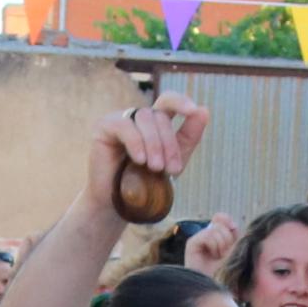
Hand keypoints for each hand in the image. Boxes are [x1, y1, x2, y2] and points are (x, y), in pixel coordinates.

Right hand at [88, 93, 208, 212]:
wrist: (119, 205)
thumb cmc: (146, 184)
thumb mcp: (174, 160)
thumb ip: (189, 136)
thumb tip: (204, 110)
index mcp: (156, 122)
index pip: (168, 101)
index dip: (180, 101)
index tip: (193, 110)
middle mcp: (138, 117)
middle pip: (159, 115)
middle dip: (168, 142)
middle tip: (170, 169)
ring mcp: (120, 119)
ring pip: (144, 117)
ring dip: (154, 144)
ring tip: (155, 168)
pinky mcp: (103, 127)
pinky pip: (124, 125)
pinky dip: (136, 142)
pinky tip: (139, 160)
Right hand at [180, 214, 240, 272]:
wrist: (215, 287)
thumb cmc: (226, 271)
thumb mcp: (234, 249)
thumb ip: (231, 232)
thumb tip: (224, 219)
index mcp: (217, 237)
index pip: (222, 219)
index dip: (228, 223)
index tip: (233, 232)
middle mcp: (206, 237)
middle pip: (220, 224)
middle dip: (227, 239)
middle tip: (224, 254)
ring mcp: (198, 240)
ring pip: (215, 229)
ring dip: (221, 244)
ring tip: (218, 257)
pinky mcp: (191, 244)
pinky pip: (207, 234)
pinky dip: (213, 244)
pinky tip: (212, 255)